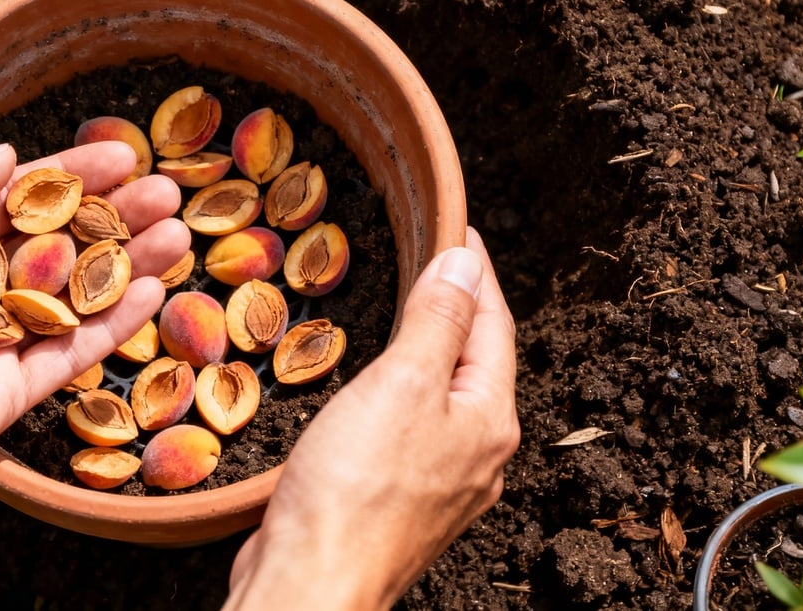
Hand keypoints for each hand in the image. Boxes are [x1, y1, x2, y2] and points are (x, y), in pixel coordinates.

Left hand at [0, 142, 189, 513]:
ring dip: (126, 264)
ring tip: (177, 235)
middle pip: (57, 243)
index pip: (17, 198)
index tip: (122, 154)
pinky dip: (114, 324)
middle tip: (166, 194)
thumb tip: (6, 156)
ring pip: (74, 295)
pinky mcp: (8, 392)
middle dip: (113, 216)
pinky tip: (154, 290)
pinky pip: (71, 351)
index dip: (72, 176)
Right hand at [226, 228, 518, 608]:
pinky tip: (375, 387)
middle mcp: (475, 453)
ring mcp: (439, 481)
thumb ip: (438, 320)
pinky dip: (399, 389)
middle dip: (457, 306)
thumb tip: (466, 263)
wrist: (310, 585)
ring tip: (404, 308)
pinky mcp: (397, 500)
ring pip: (442, 395)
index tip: (456, 226)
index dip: (475, 270)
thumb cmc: (354, 489)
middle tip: (430, 258)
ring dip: (427, 348)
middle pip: (475, 359)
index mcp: (488, 419)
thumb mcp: (402, 382)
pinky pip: (410, 426)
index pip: (493, 323)